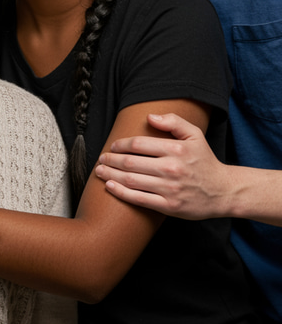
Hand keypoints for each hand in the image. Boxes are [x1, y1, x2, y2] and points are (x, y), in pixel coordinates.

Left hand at [94, 113, 230, 218]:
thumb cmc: (204, 161)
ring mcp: (170, 189)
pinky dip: (121, 193)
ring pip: (131, 180)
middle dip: (111, 160)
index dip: (121, 145)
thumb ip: (173, 121)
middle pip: (131, 163)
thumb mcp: (195, 135)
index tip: (113, 146)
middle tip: (101, 159)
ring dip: (110, 175)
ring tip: (100, 171)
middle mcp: (172, 169)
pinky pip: (139, 199)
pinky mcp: (170, 206)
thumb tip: (149, 117)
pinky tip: (110, 186)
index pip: (138, 144)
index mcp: (176, 149)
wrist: (223, 191)